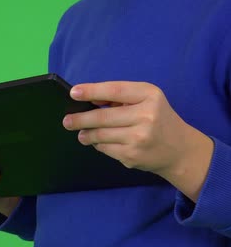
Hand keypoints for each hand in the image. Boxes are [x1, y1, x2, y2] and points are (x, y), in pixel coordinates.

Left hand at [62, 81, 197, 175]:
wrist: (180, 149)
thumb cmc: (157, 118)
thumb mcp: (146, 99)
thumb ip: (119, 97)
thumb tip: (88, 98)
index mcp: (149, 95)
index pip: (114, 90)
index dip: (91, 91)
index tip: (73, 92)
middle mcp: (146, 116)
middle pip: (102, 116)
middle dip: (80, 119)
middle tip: (67, 121)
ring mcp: (139, 138)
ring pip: (100, 135)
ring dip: (86, 134)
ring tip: (82, 133)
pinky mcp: (132, 155)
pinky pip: (105, 148)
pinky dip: (99, 145)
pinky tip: (99, 143)